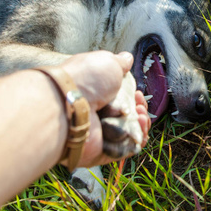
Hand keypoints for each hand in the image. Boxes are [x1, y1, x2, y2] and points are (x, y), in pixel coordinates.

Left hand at [59, 51, 150, 167]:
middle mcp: (94, 114)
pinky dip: (136, 141)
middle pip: (125, 117)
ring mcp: (97, 134)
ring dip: (140, 124)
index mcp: (94, 94)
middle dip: (139, 111)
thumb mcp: (107, 63)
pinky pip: (124, 150)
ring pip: (127, 134)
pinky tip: (140, 127)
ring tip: (141, 116)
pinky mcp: (100, 152)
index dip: (132, 97)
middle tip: (140, 105)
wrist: (69, 104)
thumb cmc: (86, 80)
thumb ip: (119, 63)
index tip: (138, 93)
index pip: (117, 100)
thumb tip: (127, 58)